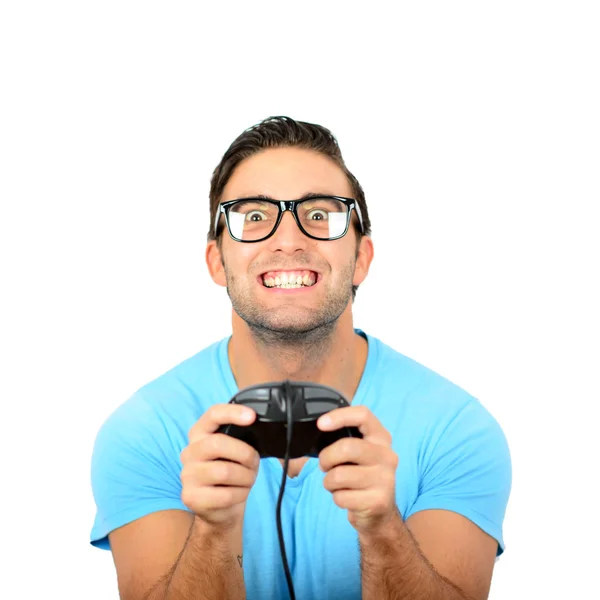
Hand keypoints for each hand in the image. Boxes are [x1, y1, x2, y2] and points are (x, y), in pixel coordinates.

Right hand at [180, 404, 259, 529]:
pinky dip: (240, 494)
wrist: (220, 508)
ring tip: (247, 479)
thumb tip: (256, 425)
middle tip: (253, 463)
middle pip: (218, 443)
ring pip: (224, 471)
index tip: (252, 416)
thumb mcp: (235, 451)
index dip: (232, 412)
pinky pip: (225, 494)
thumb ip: (241, 436)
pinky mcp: (190, 497)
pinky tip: (239, 493)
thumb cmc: (231, 473)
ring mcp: (187, 475)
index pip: (212, 414)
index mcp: (199, 434)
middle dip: (245, 454)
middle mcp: (189, 451)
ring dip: (245, 477)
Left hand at [317, 406, 398, 534]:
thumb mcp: (359, 453)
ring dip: (329, 482)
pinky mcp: (378, 501)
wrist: (380, 513)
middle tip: (325, 465)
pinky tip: (347, 497)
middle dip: (326, 457)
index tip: (321, 424)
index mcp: (381, 437)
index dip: (340, 416)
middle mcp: (387, 455)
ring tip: (338, 484)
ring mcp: (385, 479)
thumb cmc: (362, 476)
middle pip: (347, 447)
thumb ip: (345, 438)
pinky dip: (337, 498)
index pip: (363, 415)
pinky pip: (341, 497)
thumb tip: (319, 429)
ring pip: (339, 475)